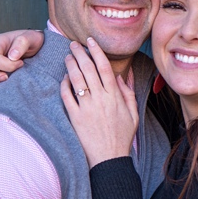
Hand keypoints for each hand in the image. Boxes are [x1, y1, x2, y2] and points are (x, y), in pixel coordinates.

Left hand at [60, 39, 136, 166]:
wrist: (109, 157)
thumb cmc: (122, 135)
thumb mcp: (133, 113)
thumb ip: (128, 92)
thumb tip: (124, 73)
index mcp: (115, 96)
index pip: (104, 67)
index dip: (96, 51)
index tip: (90, 41)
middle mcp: (101, 99)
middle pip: (88, 69)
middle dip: (79, 53)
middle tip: (73, 44)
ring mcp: (87, 108)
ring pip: (76, 80)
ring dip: (71, 65)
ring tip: (67, 57)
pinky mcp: (75, 117)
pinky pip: (67, 97)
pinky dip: (64, 85)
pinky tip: (64, 79)